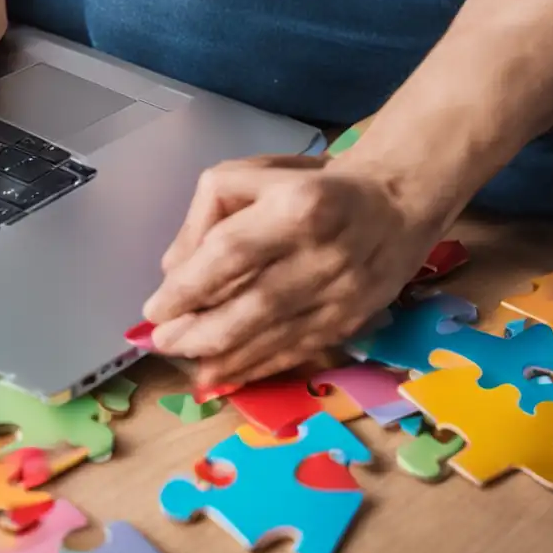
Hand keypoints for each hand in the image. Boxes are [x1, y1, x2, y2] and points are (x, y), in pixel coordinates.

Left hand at [142, 154, 444, 386]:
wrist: (397, 200)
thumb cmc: (310, 185)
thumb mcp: (251, 177)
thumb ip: (206, 217)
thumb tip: (173, 272)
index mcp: (298, 206)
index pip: (231, 254)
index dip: (189, 287)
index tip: (155, 308)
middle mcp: (325, 253)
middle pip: (254, 305)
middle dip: (200, 332)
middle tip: (161, 342)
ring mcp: (344, 293)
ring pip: (276, 337)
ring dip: (223, 357)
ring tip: (184, 362)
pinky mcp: (352, 321)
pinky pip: (297, 351)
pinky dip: (256, 367)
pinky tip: (223, 375)